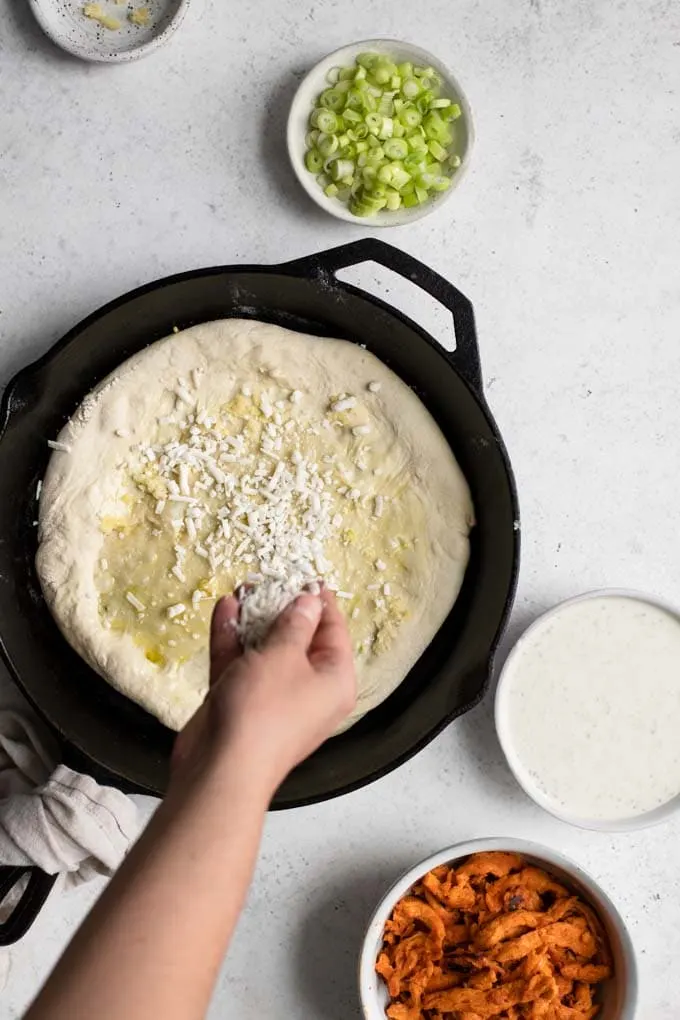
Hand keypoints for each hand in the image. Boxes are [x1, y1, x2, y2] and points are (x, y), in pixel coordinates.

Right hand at [171, 589, 356, 797]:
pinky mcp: (241, 702)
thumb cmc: (264, 711)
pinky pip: (240, 664)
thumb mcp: (285, 655)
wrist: (220, 767)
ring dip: (253, 619)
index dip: (322, 602)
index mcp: (335, 681)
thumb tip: (308, 602)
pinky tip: (224, 609)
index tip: (309, 576)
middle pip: (300, 640)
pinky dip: (232, 639)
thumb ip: (295, 623)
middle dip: (281, 608)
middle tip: (269, 577)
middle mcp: (308, 690)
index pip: (335, 632)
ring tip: (243, 586)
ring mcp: (272, 697)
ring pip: (266, 650)